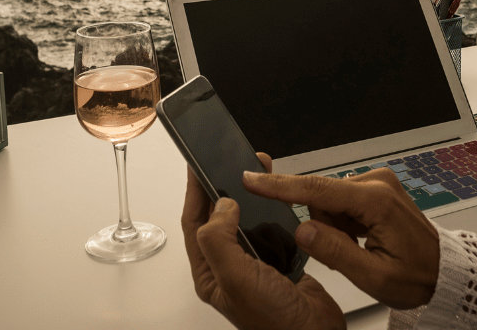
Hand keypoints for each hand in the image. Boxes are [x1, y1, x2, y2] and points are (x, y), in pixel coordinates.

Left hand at [181, 153, 344, 329]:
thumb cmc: (274, 323)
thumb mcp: (236, 279)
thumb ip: (219, 241)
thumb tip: (220, 206)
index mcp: (212, 272)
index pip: (195, 222)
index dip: (196, 191)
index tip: (198, 165)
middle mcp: (231, 266)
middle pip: (220, 217)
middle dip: (226, 186)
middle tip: (233, 162)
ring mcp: (256, 263)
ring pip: (247, 219)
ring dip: (252, 196)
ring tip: (258, 173)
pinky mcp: (281, 259)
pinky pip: (273, 227)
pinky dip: (276, 210)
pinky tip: (280, 200)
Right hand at [243, 167, 439, 309]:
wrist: (443, 272)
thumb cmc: (416, 276)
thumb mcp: (373, 276)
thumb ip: (335, 252)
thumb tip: (302, 230)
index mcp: (376, 201)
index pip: (317, 189)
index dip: (280, 186)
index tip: (252, 179)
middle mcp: (377, 183)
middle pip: (321, 196)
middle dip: (324, 227)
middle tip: (350, 252)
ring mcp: (378, 183)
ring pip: (330, 201)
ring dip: (335, 227)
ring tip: (360, 248)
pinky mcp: (376, 188)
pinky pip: (342, 202)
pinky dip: (344, 223)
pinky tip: (362, 240)